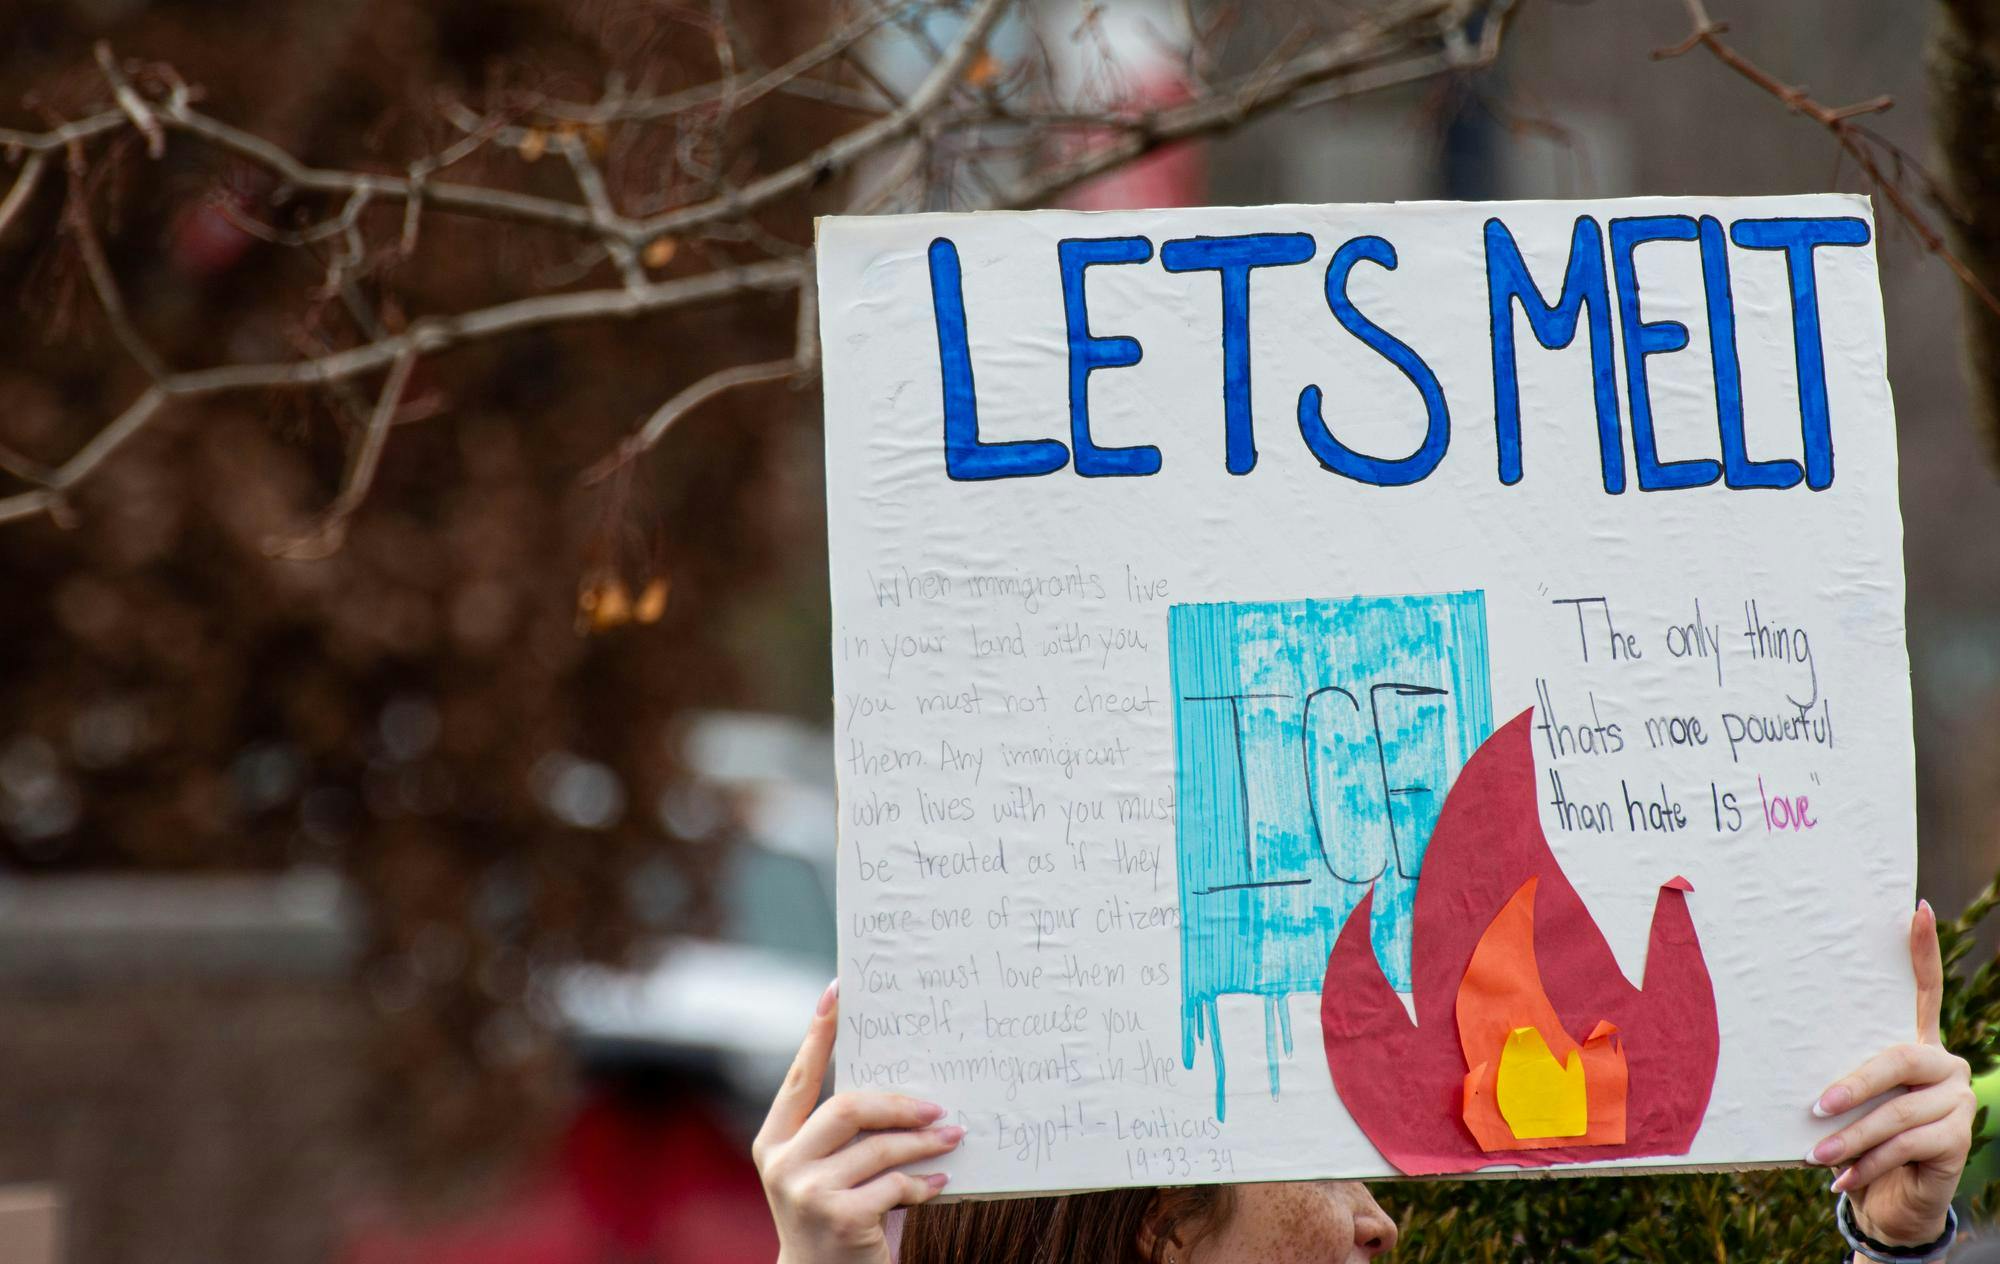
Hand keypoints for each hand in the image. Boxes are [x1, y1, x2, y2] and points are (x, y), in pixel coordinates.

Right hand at [754, 981, 963, 1263]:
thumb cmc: (839, 1217)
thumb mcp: (831, 1171)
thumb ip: (849, 1133)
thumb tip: (904, 1082)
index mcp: (773, 1141)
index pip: (800, 1077)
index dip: (818, 1033)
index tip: (838, 991)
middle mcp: (781, 1163)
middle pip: (846, 1107)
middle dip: (899, 1104)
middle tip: (937, 1109)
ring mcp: (805, 1192)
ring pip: (878, 1147)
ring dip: (924, 1144)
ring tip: (954, 1139)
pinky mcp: (838, 1218)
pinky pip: (894, 1185)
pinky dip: (923, 1183)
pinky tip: (939, 1183)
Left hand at [1807, 899, 1975, 1246]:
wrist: (1886, 1197)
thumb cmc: (1854, 1136)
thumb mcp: (1843, 1101)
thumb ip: (1832, 1072)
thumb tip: (1775, 1045)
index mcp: (1915, 1041)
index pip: (1924, 990)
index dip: (1923, 951)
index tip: (1918, 909)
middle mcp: (1944, 1064)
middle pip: (1900, 1058)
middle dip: (1854, 1084)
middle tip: (1815, 1106)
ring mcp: (1958, 1100)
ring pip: (1900, 1110)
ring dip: (1852, 1136)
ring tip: (1814, 1154)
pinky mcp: (1960, 1138)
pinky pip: (1908, 1145)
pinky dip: (1869, 1162)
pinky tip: (1842, 1177)